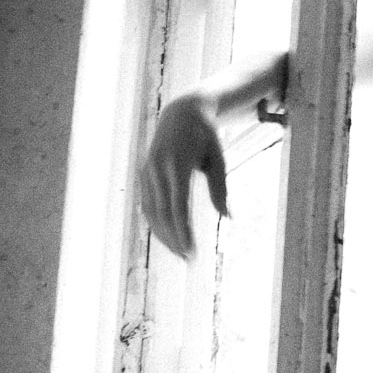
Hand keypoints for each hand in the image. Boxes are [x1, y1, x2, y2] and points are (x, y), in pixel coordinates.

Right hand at [139, 92, 227, 258]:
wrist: (181, 113)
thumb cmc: (205, 137)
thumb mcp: (218, 159)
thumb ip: (220, 188)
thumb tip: (228, 216)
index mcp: (176, 165)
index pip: (178, 206)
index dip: (182, 231)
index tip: (191, 250)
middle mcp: (158, 169)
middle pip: (163, 213)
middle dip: (174, 238)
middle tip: (188, 258)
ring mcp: (147, 171)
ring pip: (151, 211)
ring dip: (164, 234)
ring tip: (181, 252)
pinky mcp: (144, 174)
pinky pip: (148, 204)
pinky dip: (157, 223)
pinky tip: (169, 236)